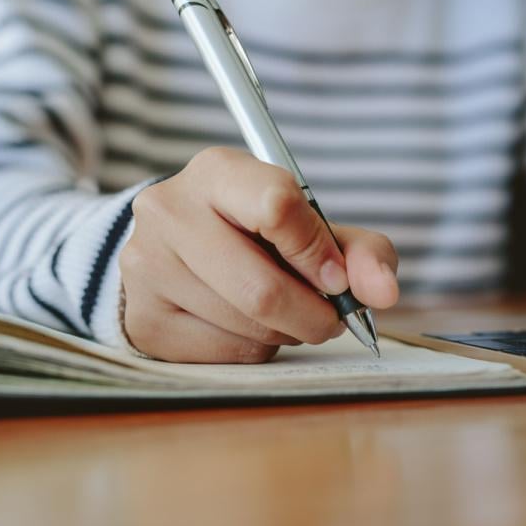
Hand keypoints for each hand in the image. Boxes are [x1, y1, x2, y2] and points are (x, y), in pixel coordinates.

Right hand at [119, 147, 399, 362]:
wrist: (179, 251)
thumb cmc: (257, 233)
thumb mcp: (314, 226)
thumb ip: (361, 252)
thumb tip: (382, 293)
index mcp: (217, 171)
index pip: (276, 206)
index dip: (318, 252)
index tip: (335, 278)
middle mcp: (169, 211)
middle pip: (261, 288)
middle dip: (312, 315)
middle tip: (328, 318)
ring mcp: (147, 267)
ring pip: (246, 326)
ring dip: (286, 333)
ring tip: (285, 316)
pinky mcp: (143, 319)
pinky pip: (224, 354)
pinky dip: (255, 350)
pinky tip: (248, 327)